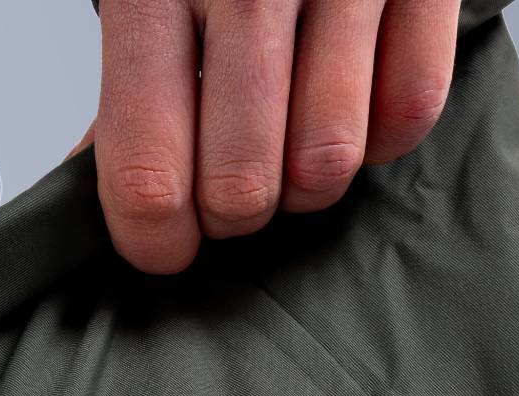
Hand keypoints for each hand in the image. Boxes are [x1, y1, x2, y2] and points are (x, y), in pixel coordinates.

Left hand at [70, 0, 462, 273]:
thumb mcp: (151, 11)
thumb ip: (126, 111)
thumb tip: (111, 220)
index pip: (146, 172)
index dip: (156, 239)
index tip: (166, 248)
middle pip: (240, 185)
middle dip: (233, 215)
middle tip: (232, 187)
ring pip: (326, 162)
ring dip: (306, 183)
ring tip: (290, 143)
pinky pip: (407, 114)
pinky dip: (380, 135)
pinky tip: (353, 104)